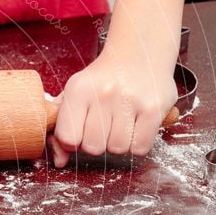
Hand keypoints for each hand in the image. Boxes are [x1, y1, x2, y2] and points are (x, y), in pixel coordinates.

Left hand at [50, 54, 177, 167]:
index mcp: (79, 90)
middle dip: (96, 142)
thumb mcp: (74, 96)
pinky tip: (135, 126)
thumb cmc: (101, 81)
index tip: (79, 130)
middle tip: (103, 124)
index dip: (73, 141)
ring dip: (118, 143)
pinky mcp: (155, 107)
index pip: (67, 138)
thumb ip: (61, 129)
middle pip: (93, 147)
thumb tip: (60, 162)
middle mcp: (104, 93)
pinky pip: (140, 148)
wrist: (139, 51)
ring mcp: (131, 100)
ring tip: (120, 123)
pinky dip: (137, 144)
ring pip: (117, 149)